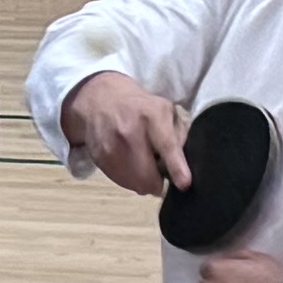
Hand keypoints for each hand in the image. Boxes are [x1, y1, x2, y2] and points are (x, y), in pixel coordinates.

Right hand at [57, 73, 190, 191]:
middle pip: (146, 173)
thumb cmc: (140, 107)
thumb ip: (178, 135)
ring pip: (133, 183)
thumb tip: (182, 163)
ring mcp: (110, 146)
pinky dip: (128, 180)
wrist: (100, 99)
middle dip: (158, 184)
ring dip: (143, 183)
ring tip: (143, 167)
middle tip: (160, 177)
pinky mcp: (97, 157)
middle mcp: (128, 131)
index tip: (184, 184)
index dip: (176, 167)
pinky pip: (119, 181)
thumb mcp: (165, 110)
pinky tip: (130, 166)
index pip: (166, 144)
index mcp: (152, 115)